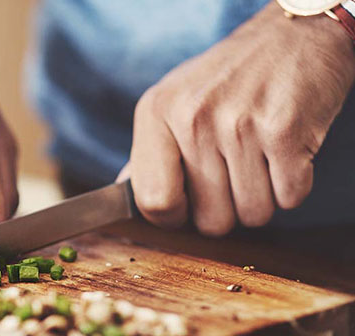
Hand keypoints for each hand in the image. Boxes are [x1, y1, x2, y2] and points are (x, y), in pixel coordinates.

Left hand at [124, 3, 354, 235]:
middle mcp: (192, 118)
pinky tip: (284, 152)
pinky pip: (289, 198)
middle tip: (234, 173)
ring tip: (260, 157)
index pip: (153, 202)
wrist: (293, 34)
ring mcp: (238, 125)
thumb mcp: (173, 100)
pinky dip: (292, 186)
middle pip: (210, 220)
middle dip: (227, 210)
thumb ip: (149, 152)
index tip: (188, 207)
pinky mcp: (285, 131)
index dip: (174, 217)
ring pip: (252, 214)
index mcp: (156, 112)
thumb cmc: (228, 76)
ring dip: (262, 198)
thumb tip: (123, 192)